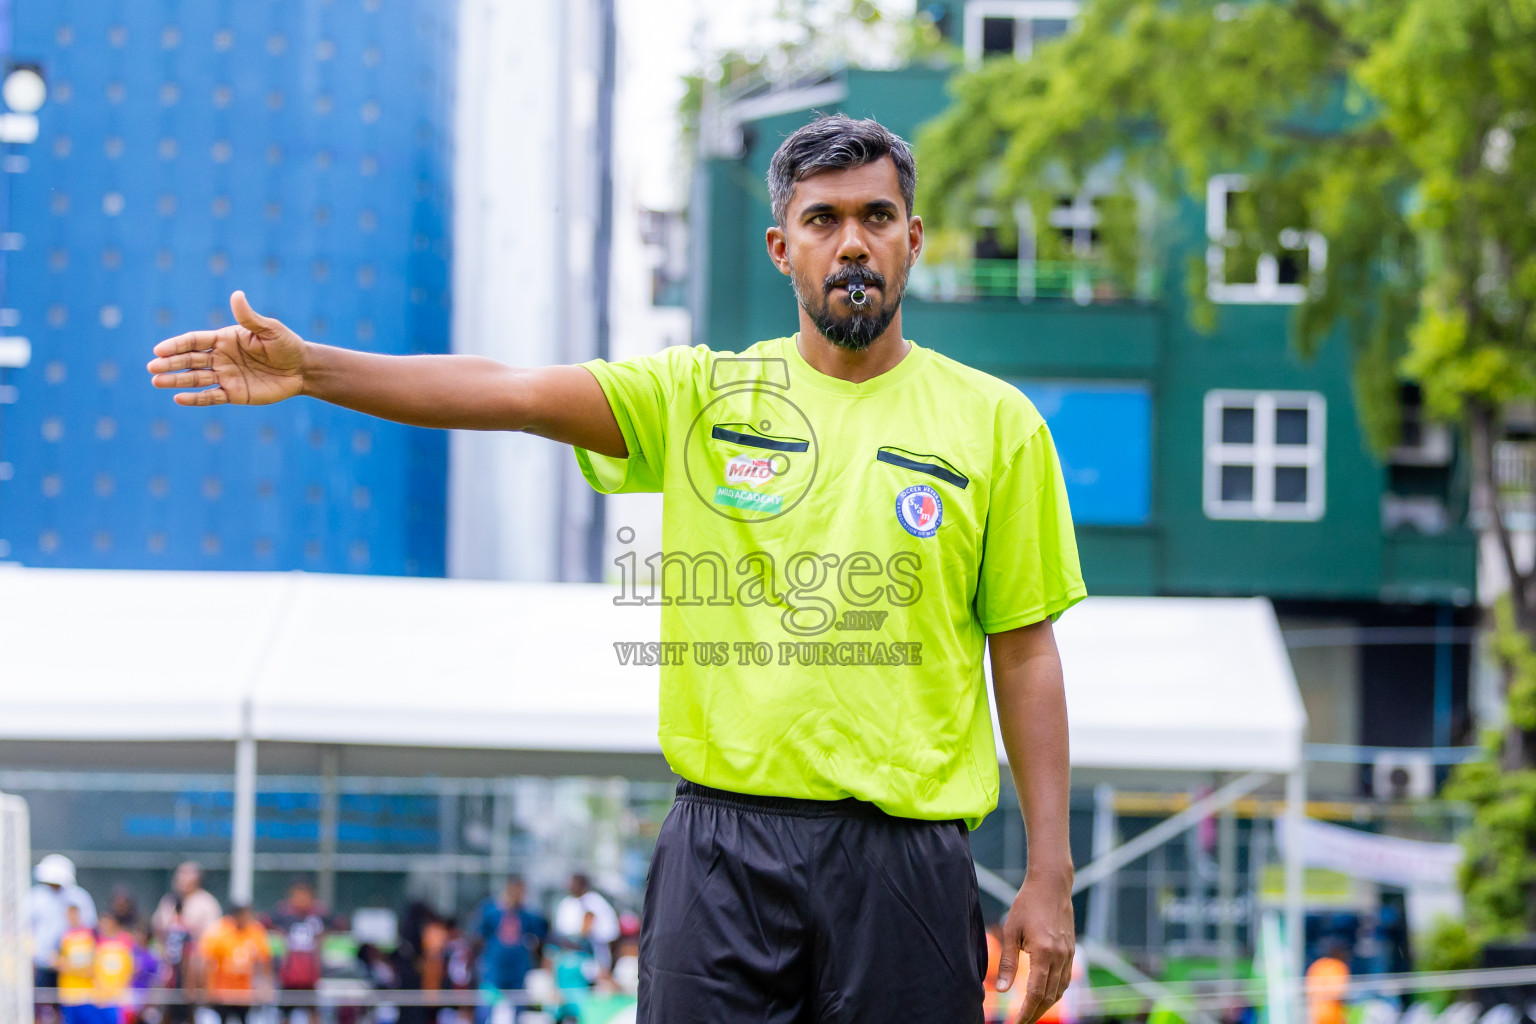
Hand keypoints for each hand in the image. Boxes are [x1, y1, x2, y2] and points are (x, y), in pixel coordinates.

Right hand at [147, 290, 305, 405]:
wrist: (302, 369)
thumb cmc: (286, 345)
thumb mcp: (270, 329)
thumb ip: (249, 317)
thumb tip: (236, 295)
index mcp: (224, 339)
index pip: (194, 341)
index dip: (177, 345)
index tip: (159, 349)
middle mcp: (220, 357)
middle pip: (189, 360)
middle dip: (170, 364)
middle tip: (151, 367)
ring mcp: (225, 376)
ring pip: (195, 378)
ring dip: (176, 380)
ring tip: (155, 381)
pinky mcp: (233, 393)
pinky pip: (210, 396)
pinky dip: (195, 398)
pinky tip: (178, 398)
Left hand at [997, 870, 1074, 1023]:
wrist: (1051, 885)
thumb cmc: (1027, 904)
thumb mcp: (1011, 931)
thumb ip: (1007, 962)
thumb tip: (1001, 990)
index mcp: (1043, 952)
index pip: (1035, 992)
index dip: (1026, 1011)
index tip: (1017, 1023)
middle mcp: (1060, 956)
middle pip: (1049, 996)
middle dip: (1036, 1013)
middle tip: (1022, 1022)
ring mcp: (1068, 954)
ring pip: (1060, 989)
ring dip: (1046, 1004)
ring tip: (1031, 1012)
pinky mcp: (1071, 950)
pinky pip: (1065, 979)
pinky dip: (1056, 991)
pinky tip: (1045, 994)